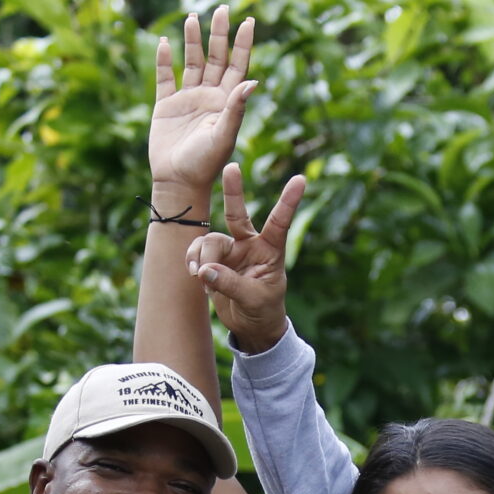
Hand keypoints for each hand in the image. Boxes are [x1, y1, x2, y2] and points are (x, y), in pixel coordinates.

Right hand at [151, 6, 256, 196]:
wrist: (178, 182)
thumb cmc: (205, 164)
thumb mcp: (224, 135)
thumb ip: (237, 108)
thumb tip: (253, 80)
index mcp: (226, 102)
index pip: (237, 65)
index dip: (243, 43)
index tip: (249, 20)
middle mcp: (208, 96)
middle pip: (216, 57)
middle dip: (218, 33)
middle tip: (222, 8)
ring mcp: (187, 99)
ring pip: (192, 62)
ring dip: (192, 41)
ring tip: (192, 17)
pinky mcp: (166, 106)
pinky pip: (165, 78)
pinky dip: (164, 60)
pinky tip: (166, 42)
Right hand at [190, 164, 306, 355]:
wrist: (250, 325)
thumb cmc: (263, 310)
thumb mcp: (253, 300)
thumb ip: (229, 284)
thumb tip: (204, 270)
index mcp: (270, 251)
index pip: (279, 223)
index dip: (288, 202)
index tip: (300, 179)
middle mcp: (250, 244)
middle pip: (238, 214)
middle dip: (234, 191)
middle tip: (232, 167)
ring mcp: (231, 250)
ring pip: (209, 240)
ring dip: (201, 256)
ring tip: (200, 276)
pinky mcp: (214, 260)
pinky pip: (197, 251)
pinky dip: (193, 261)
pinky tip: (196, 276)